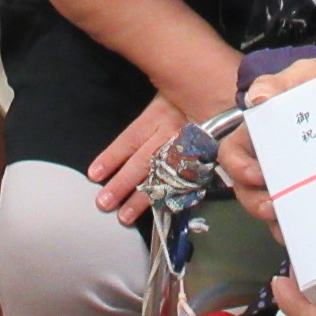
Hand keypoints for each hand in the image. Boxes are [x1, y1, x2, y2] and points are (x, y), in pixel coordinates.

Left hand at [89, 93, 194, 223]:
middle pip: (144, 161)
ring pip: (164, 177)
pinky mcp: (204, 161)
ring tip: (124, 216)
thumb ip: (141, 123)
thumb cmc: (182, 102)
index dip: (112, 157)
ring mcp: (192, 148)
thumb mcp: (160, 100)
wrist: (221, 100)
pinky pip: (186, 183)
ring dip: (143, 198)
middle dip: (123, 184)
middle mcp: (175, 132)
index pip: (131, 139)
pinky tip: (158, 211)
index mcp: (159, 115)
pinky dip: (171, 199)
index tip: (94, 175)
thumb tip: (113, 152)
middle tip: (104, 203)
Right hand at [221, 52, 315, 226]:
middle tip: (273, 208)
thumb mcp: (302, 74)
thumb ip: (278, 83)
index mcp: (259, 131)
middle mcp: (271, 157)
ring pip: (273, 205)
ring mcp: (295, 176)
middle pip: (247, 188)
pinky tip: (313, 231)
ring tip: (289, 229)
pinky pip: (305, 212)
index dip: (236, 169)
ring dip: (276, 222)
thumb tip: (257, 97)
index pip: (232, 154)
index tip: (257, 175)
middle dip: (254, 202)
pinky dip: (304, 225)